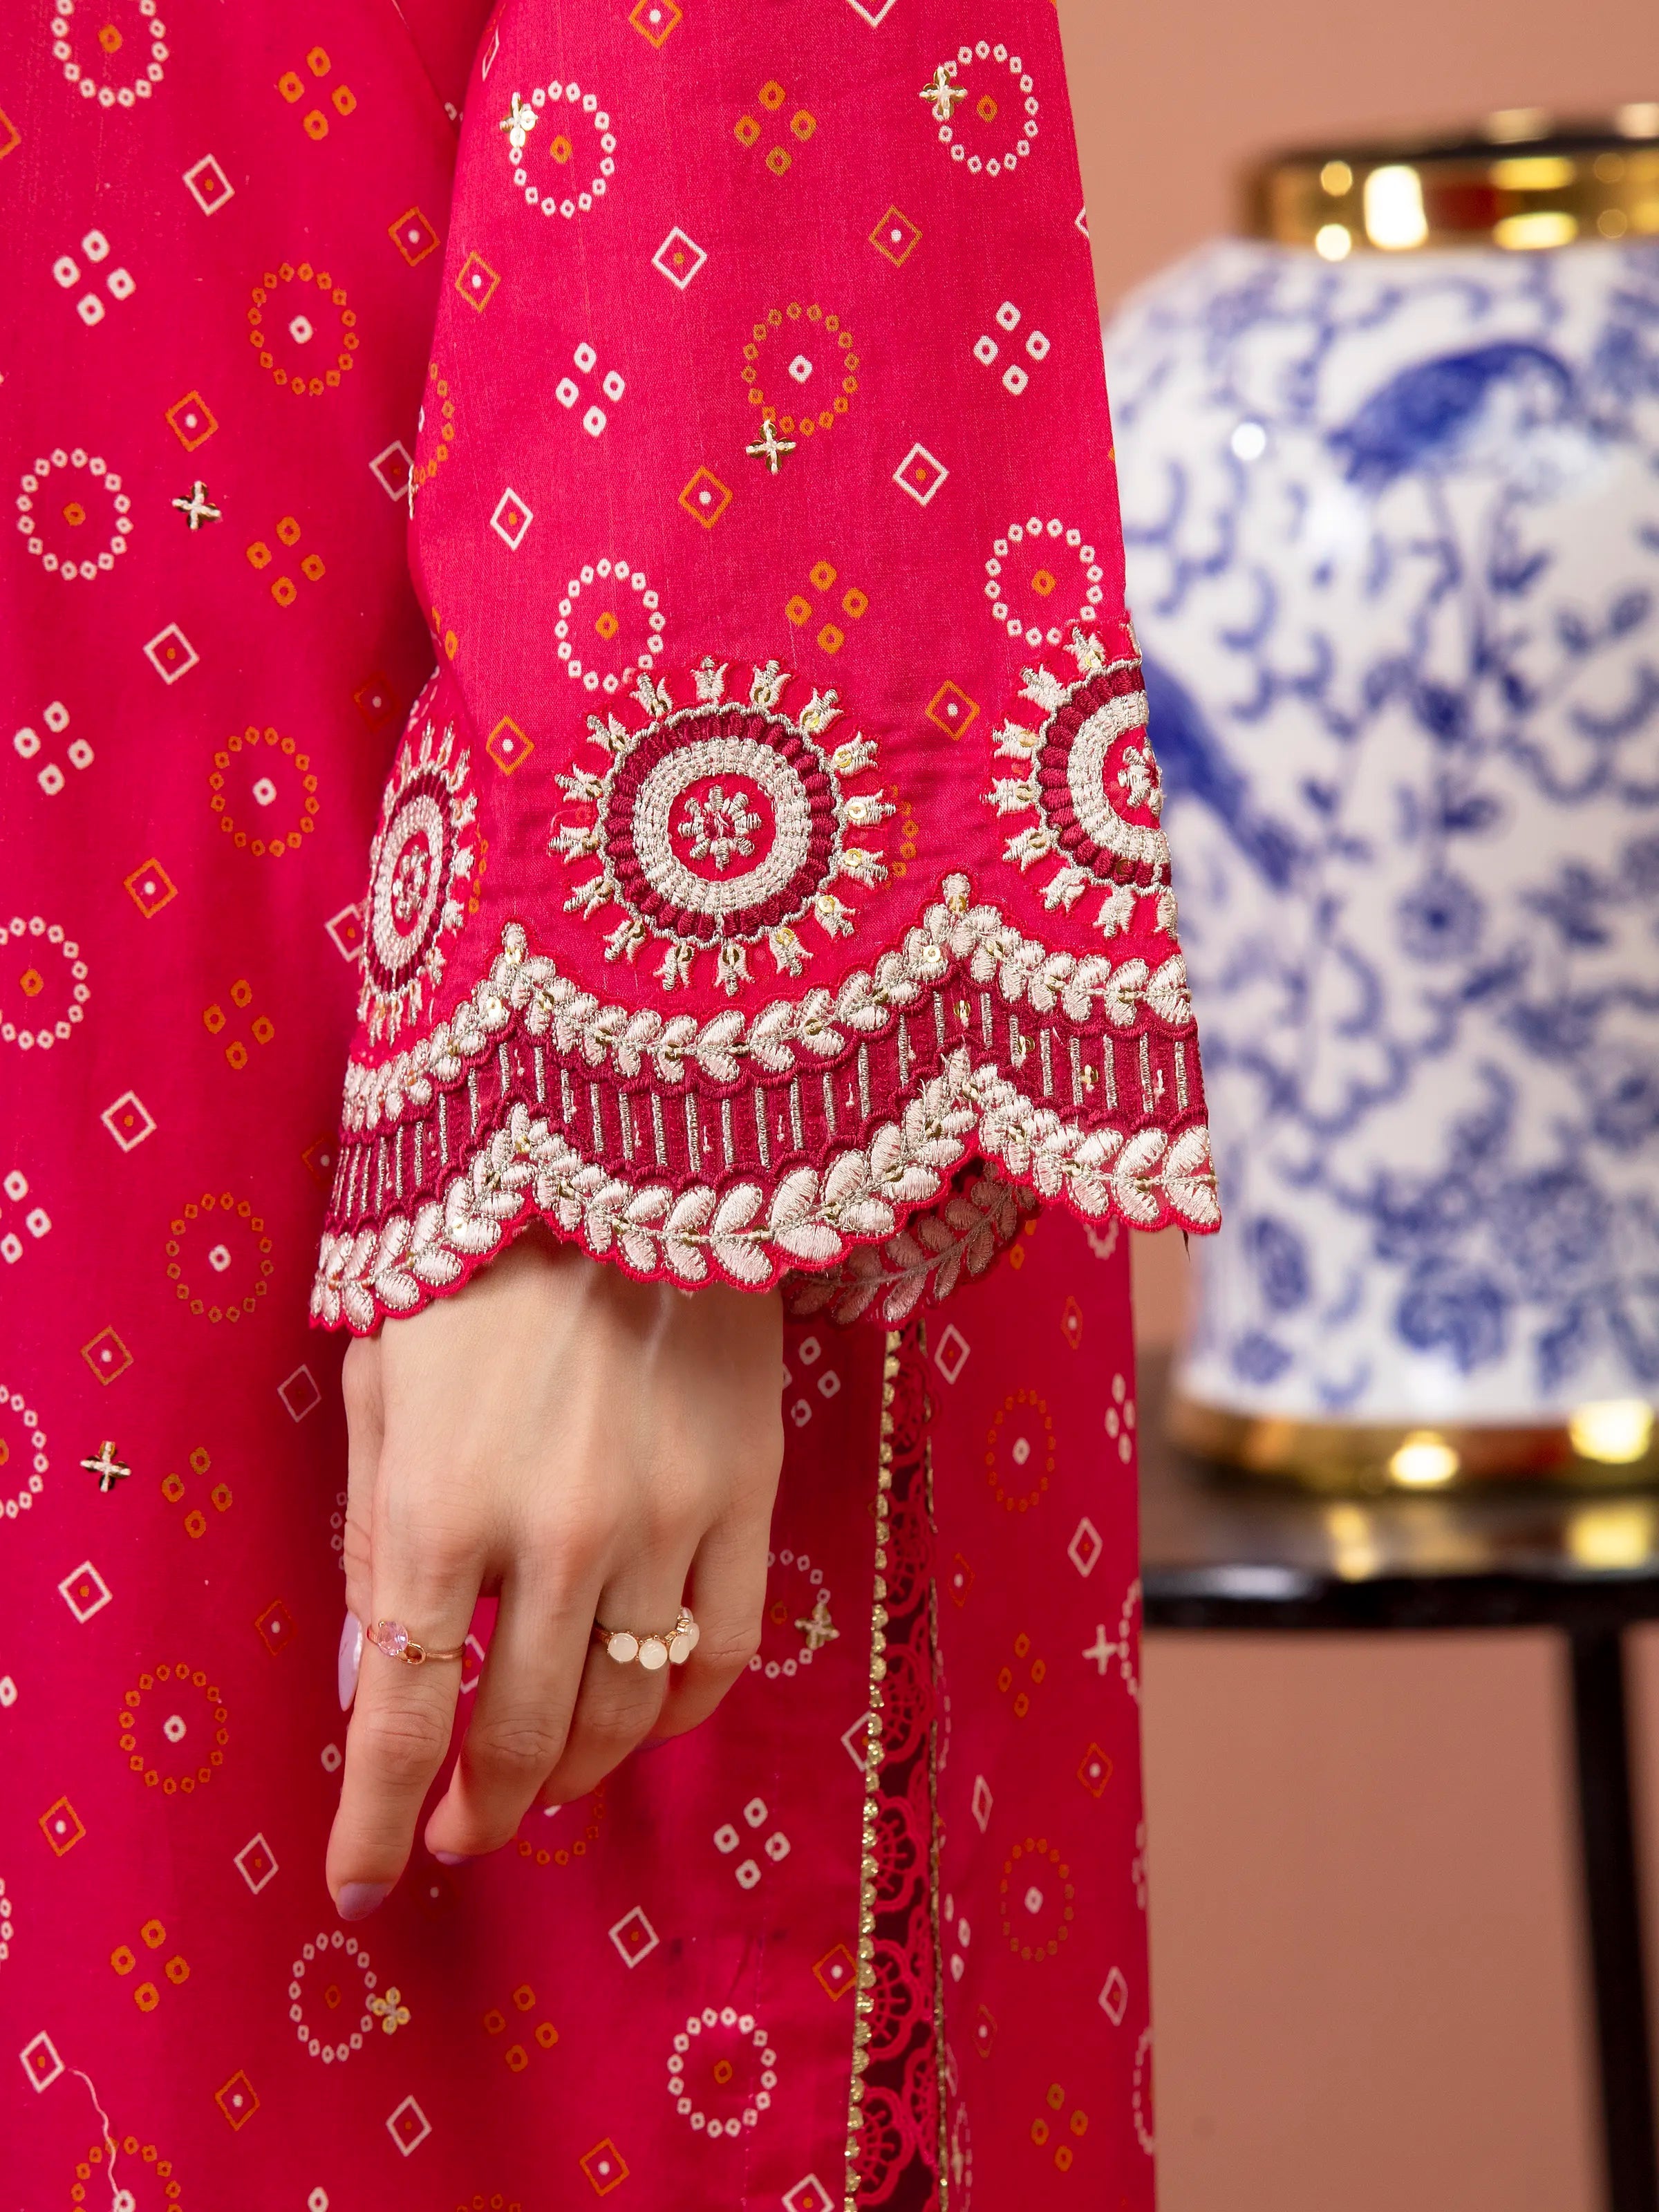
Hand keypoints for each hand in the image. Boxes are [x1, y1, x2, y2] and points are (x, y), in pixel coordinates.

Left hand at [327, 1227, 783, 1916]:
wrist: (621, 1149)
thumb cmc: (475, 1265)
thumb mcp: (380, 1391)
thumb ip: (373, 1547)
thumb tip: (368, 1694)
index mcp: (442, 1503)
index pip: (404, 1715)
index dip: (376, 1820)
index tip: (366, 1883)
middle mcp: (556, 1533)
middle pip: (520, 1736)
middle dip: (481, 1811)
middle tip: (458, 1834)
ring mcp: (666, 1518)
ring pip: (624, 1712)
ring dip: (574, 1775)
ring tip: (541, 1783)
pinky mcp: (749, 1492)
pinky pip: (723, 1649)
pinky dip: (676, 1714)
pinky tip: (641, 1720)